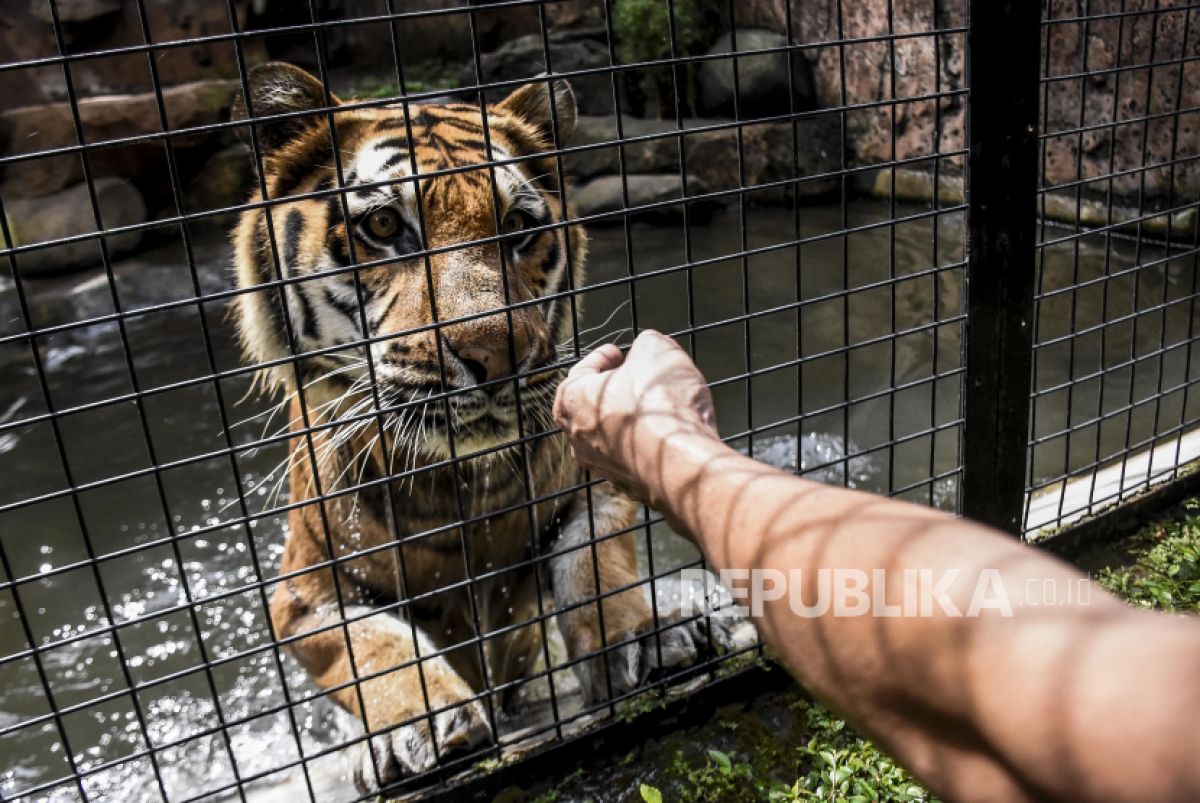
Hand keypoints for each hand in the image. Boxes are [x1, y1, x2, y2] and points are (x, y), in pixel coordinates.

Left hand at [553, 330, 718, 503]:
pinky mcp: (629, 483)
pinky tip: (669, 430)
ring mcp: (603, 466)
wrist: (682, 465)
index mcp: (572, 401)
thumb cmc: (661, 406)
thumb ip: (646, 343)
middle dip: (617, 388)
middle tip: (638, 375)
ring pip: (614, 432)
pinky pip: (635, 454)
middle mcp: (578, 438)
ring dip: (633, 416)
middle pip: (594, 404)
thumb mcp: (656, 350)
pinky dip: (648, 440)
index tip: (619, 351)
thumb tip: (648, 348)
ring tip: (659, 402)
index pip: (582, 370)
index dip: (603, 356)